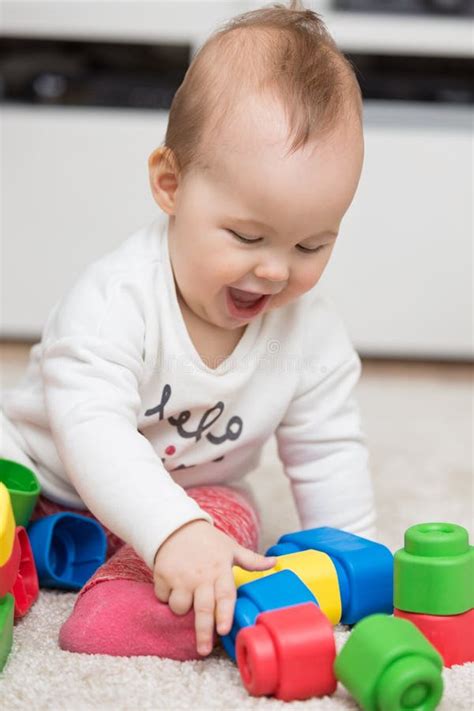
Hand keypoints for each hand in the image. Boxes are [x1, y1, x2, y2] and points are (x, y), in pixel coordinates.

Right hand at [153, 519, 275, 656]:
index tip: (224, 630)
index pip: (224, 595)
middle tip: (203, 650)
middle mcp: (200, 576)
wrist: (177, 526)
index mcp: (220, 570)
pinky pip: (164, 597)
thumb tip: (274, 563)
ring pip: (180, 607)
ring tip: (186, 595)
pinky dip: (166, 596)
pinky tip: (172, 583)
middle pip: (203, 609)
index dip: (225, 614)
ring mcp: (180, 577)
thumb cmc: (208, 541)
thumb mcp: (230, 548)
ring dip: (182, 608)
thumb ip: (251, 560)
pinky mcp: (163, 576)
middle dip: (203, 632)